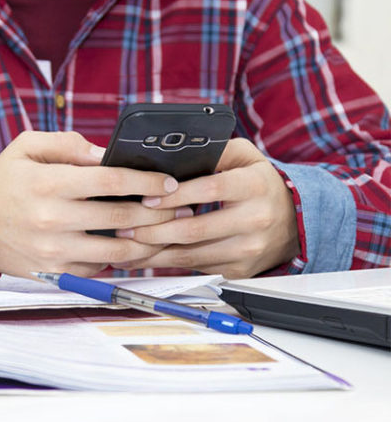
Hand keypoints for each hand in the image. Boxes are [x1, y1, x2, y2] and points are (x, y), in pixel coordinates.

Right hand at [0, 131, 189, 278]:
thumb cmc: (2, 182)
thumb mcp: (26, 147)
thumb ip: (67, 145)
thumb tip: (106, 154)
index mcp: (50, 183)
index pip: (111, 181)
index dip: (146, 181)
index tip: (168, 182)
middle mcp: (53, 219)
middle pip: (122, 219)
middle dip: (158, 212)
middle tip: (181, 207)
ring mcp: (54, 251)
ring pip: (117, 252)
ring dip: (148, 242)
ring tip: (165, 231)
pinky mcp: (53, 272)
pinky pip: (98, 268)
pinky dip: (118, 259)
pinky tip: (131, 247)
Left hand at [115, 138, 300, 278]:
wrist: (295, 221)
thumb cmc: (258, 184)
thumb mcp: (244, 158)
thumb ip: (213, 151)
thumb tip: (172, 155)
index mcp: (254, 185)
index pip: (209, 190)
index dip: (175, 196)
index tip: (146, 198)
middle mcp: (255, 219)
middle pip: (195, 229)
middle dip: (153, 230)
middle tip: (125, 226)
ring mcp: (248, 249)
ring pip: (191, 255)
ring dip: (154, 252)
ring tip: (127, 243)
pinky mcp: (239, 270)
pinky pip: (196, 268)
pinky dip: (168, 263)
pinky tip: (147, 256)